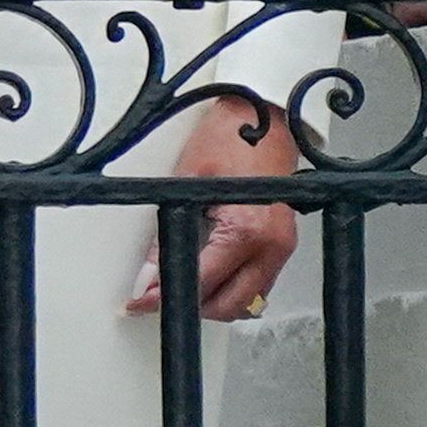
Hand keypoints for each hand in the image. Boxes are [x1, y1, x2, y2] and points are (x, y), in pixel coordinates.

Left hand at [125, 97, 301, 319]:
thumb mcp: (186, 184)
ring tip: (179, 286)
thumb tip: (149, 273)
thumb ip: (168, 235)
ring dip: (213, 301)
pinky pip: (258, 284)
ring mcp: (282, 248)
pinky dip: (231, 288)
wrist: (263, 118)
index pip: (202, 283)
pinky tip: (207, 275)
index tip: (143, 301)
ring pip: (247, 301)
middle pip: (229, 305)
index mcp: (248, 230)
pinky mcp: (284, 245)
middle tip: (157, 297)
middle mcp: (271, 246)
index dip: (167, 296)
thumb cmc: (229, 140)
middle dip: (192, 307)